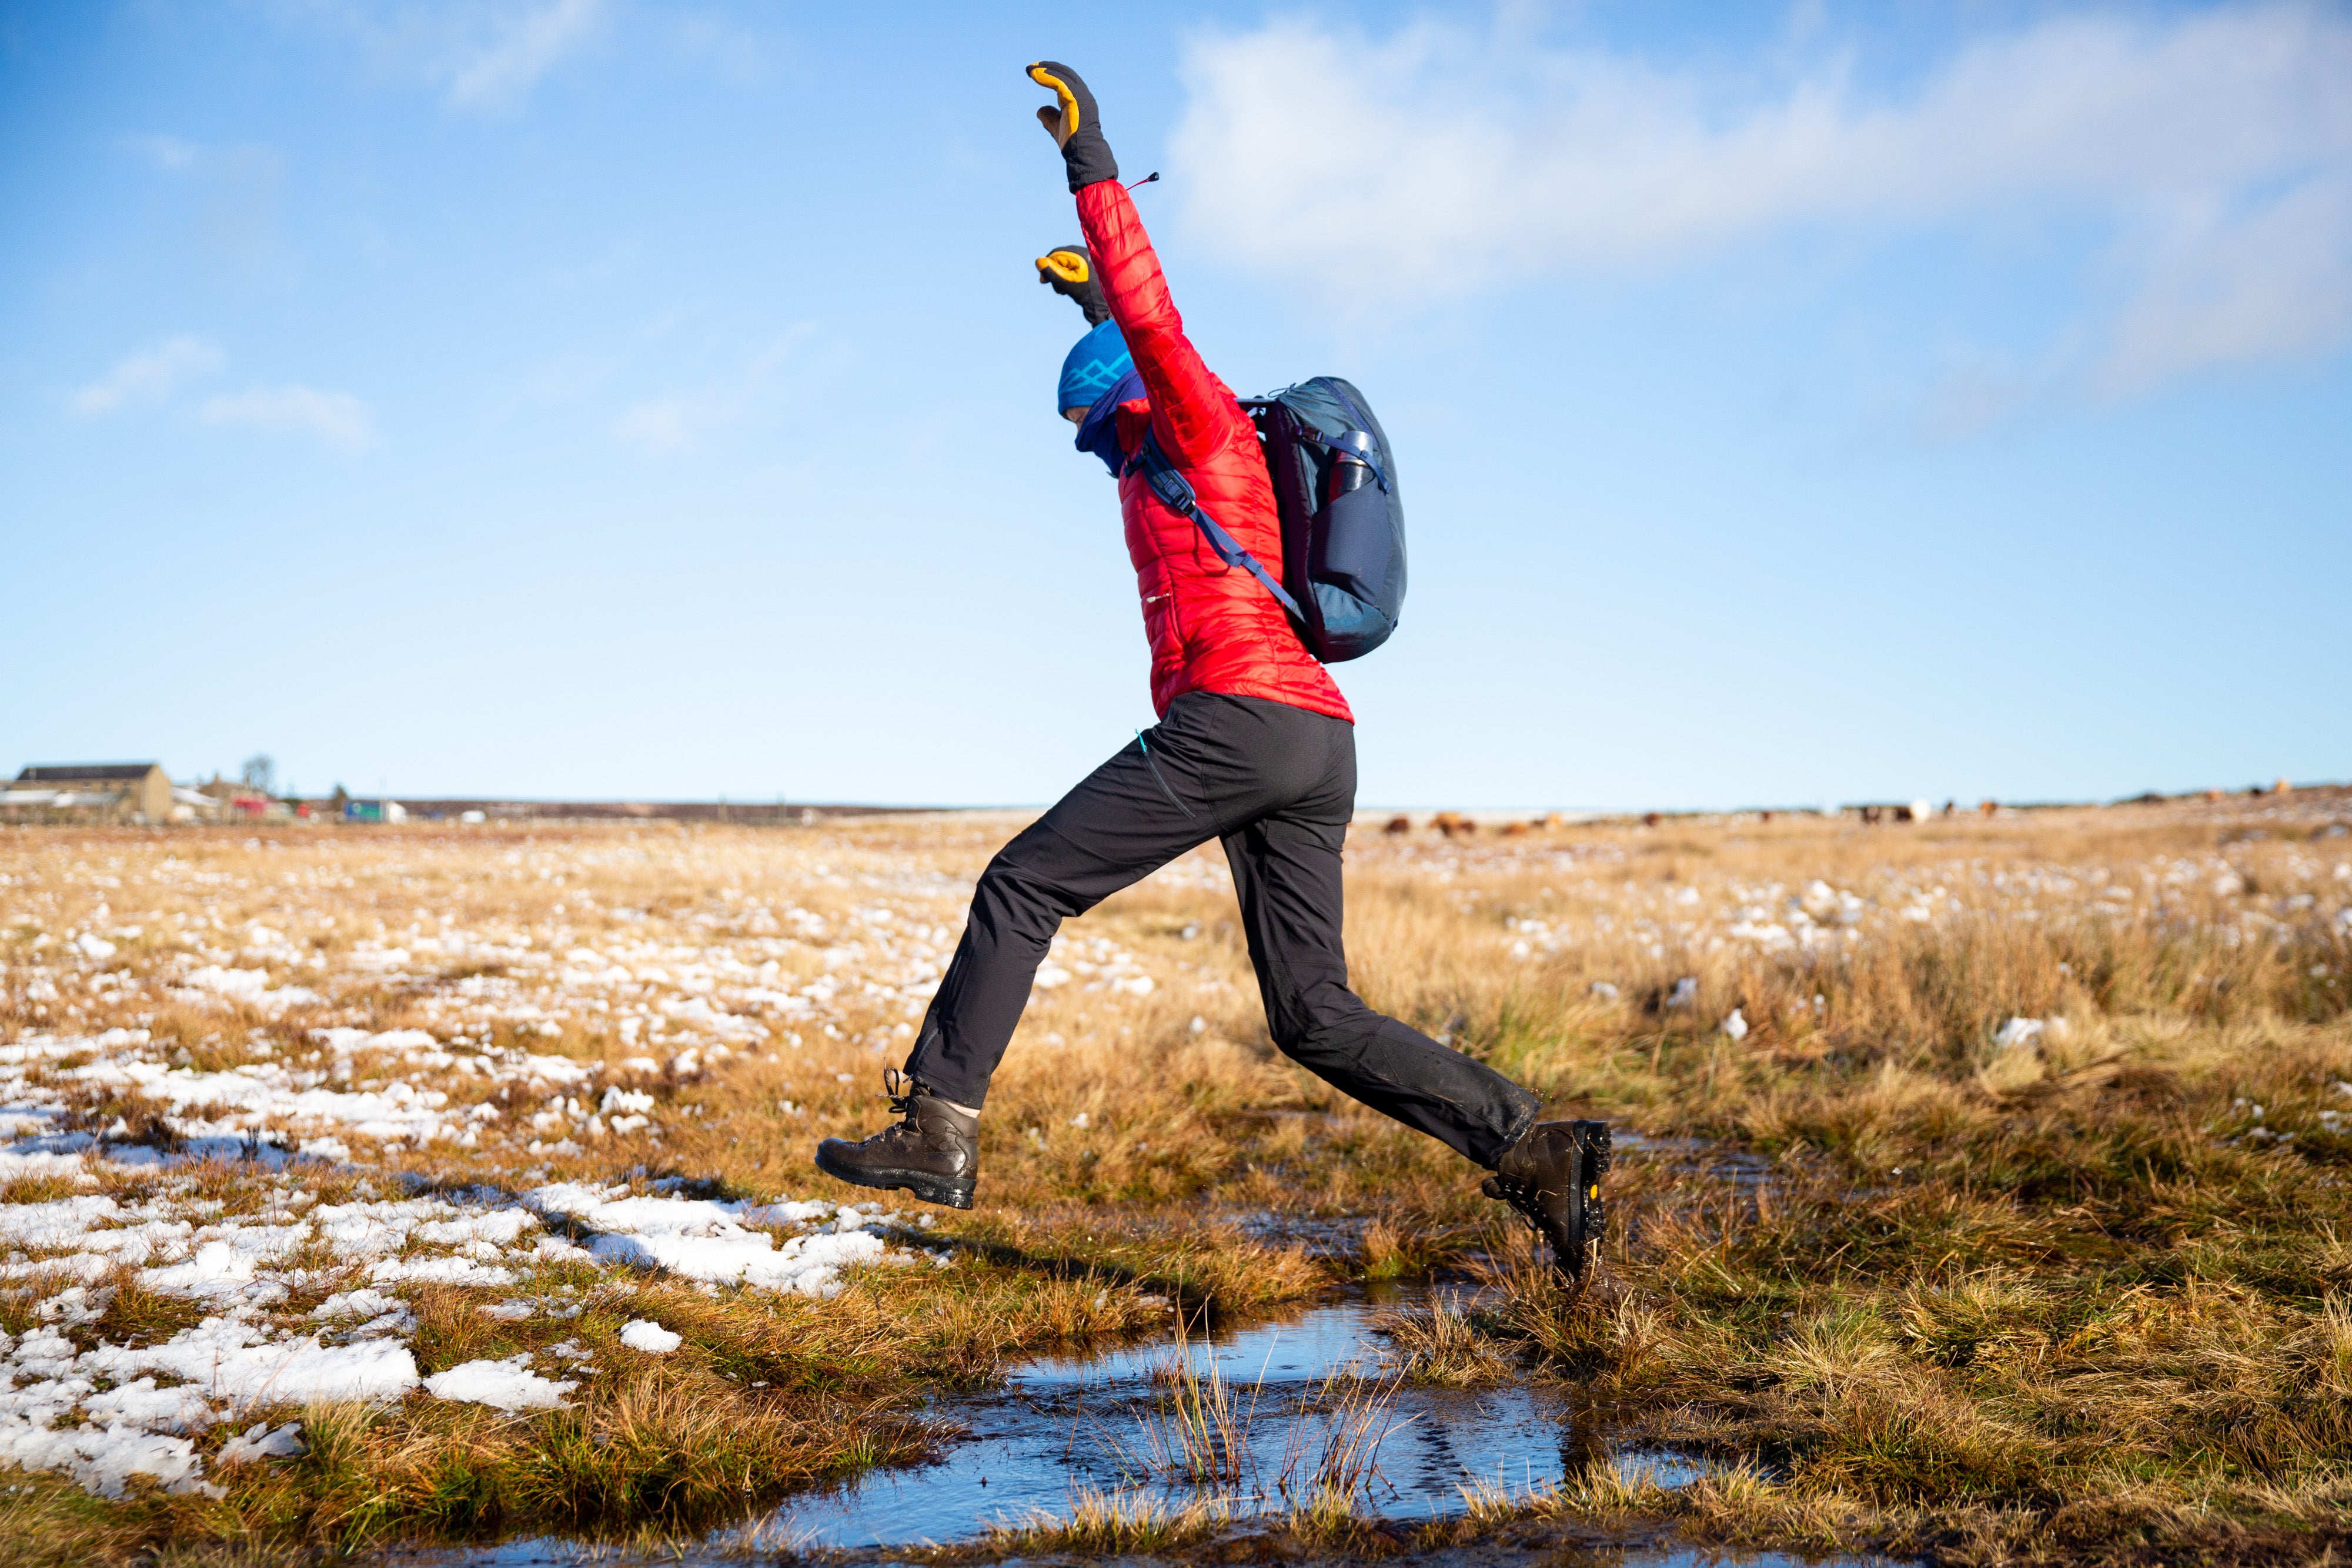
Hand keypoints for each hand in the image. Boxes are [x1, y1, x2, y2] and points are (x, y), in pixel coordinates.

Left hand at [1027, 60, 1116, 191]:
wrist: (1082, 152)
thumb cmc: (1072, 142)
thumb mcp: (1057, 127)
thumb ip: (1050, 117)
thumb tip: (1040, 110)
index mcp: (1080, 99)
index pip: (1066, 80)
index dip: (1050, 73)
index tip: (1035, 72)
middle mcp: (1083, 95)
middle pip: (1065, 73)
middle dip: (1047, 67)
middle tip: (1030, 67)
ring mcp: (1081, 96)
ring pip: (1063, 75)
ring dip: (1046, 70)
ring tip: (1031, 69)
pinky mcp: (1077, 99)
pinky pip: (1060, 83)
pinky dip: (1048, 77)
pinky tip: (1036, 75)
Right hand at [1036, 244, 1109, 325]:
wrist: (1106, 309)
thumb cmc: (1089, 295)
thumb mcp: (1067, 284)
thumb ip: (1052, 273)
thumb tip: (1038, 261)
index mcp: (1083, 254)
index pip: (1058, 253)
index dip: (1048, 265)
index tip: (1043, 280)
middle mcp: (1085, 256)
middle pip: (1060, 260)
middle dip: (1054, 274)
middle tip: (1053, 287)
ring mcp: (1086, 265)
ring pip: (1065, 268)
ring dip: (1059, 279)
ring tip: (1062, 291)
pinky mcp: (1087, 274)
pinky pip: (1071, 273)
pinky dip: (1066, 281)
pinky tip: (1067, 291)